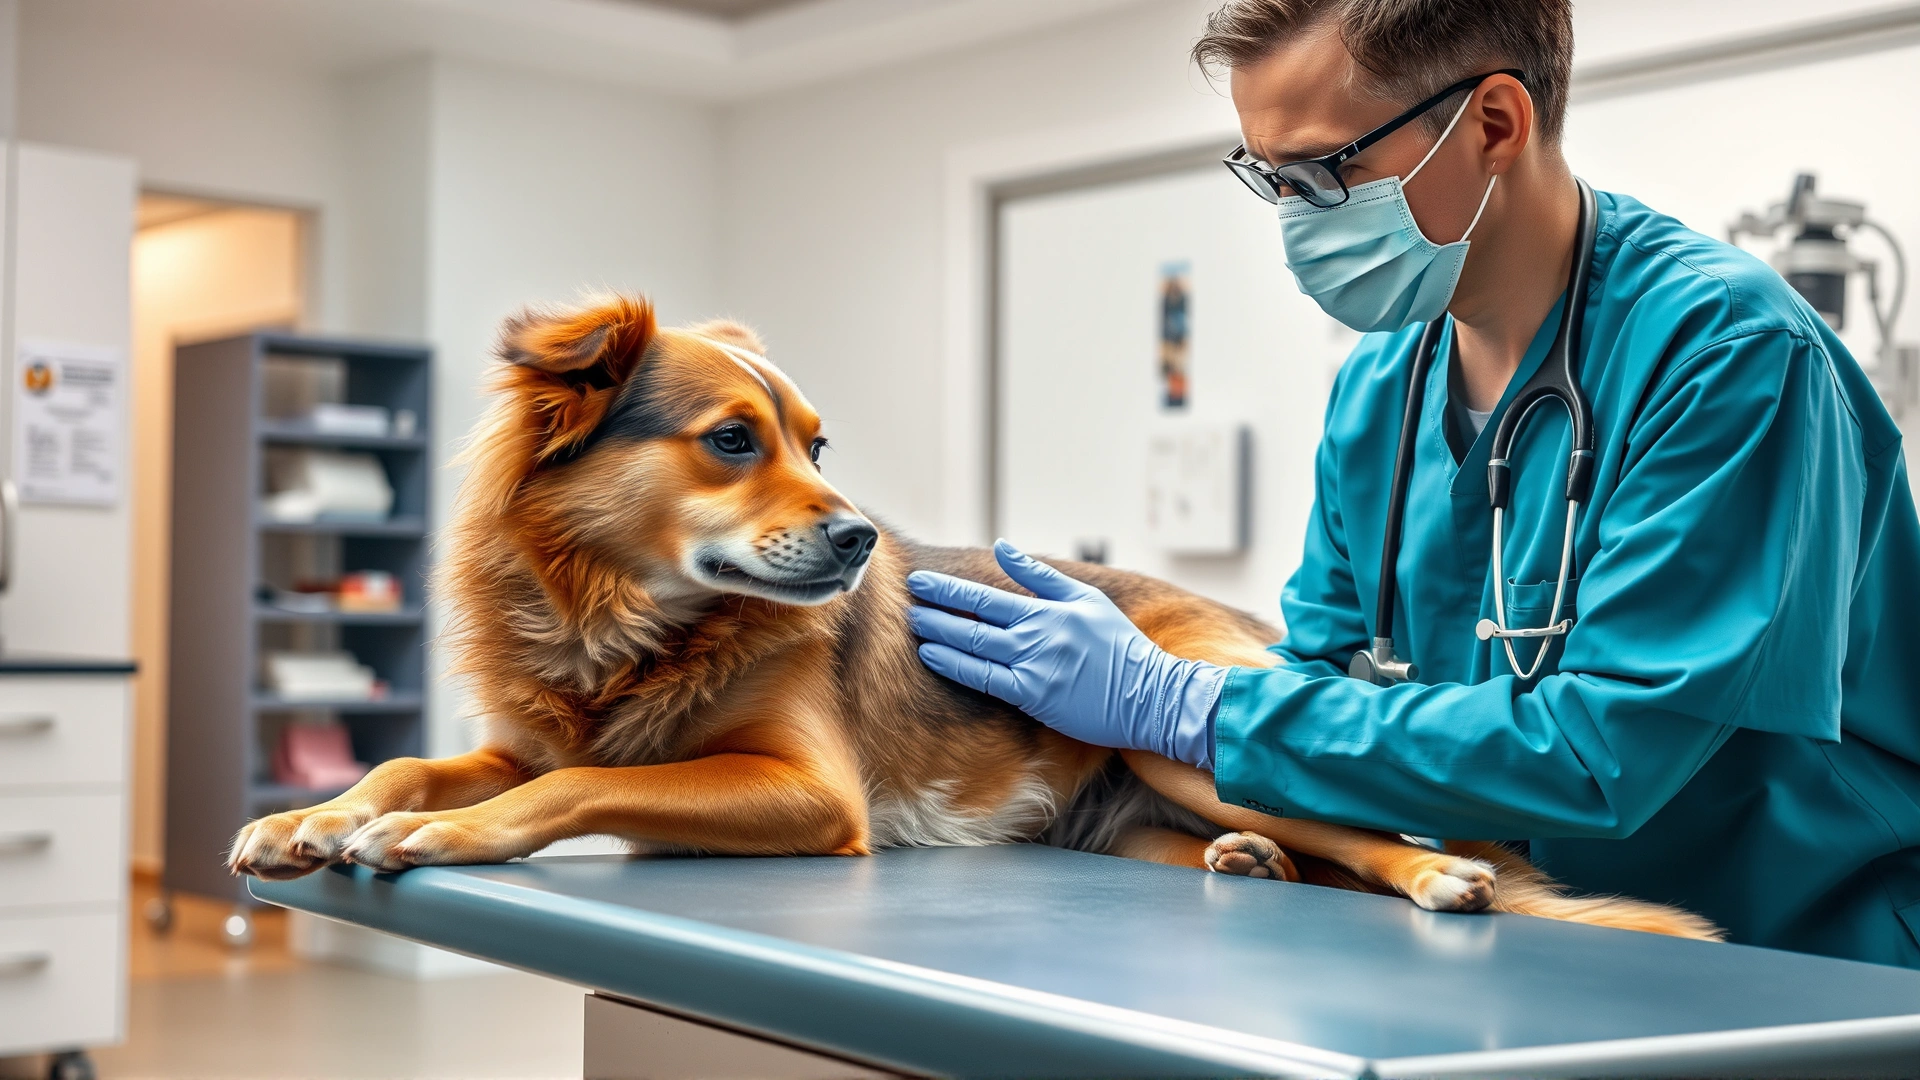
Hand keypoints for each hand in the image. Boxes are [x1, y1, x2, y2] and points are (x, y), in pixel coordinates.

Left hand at [906, 540, 1225, 767]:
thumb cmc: (1120, 647)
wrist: (1149, 694)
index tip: (921, 582)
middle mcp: (1037, 634)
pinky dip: (956, 664)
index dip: (950, 589)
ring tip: (914, 625)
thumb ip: (1041, 576)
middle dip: (936, 607)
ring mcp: (1034, 665)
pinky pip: (985, 678)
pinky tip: (933, 656)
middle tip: (906, 598)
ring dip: (939, 634)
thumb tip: (1003, 548)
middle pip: (973, 618)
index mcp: (1048, 610)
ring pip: (974, 645)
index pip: (987, 596)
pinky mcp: (1034, 695)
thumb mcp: (1086, 600)